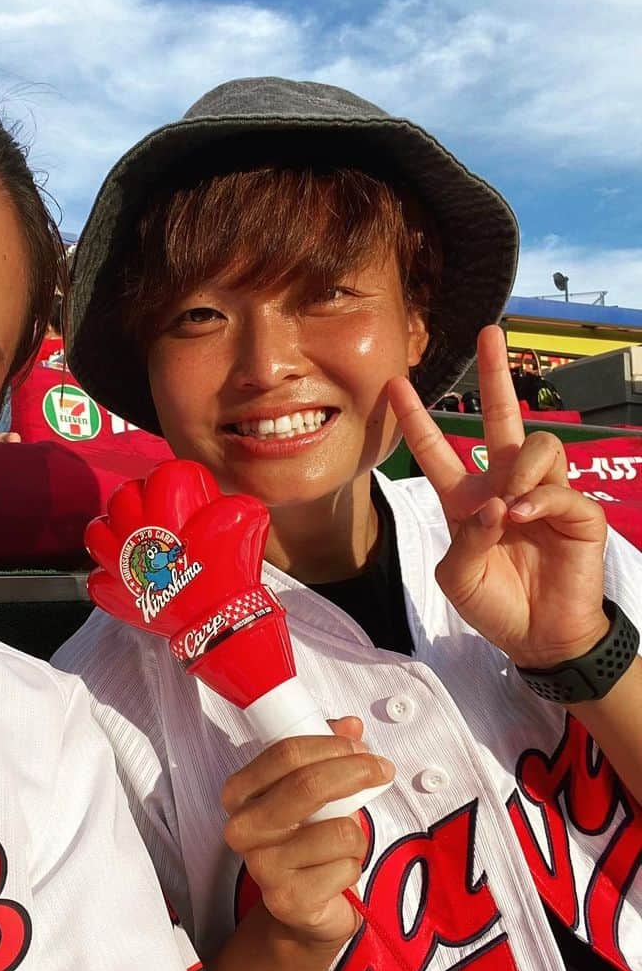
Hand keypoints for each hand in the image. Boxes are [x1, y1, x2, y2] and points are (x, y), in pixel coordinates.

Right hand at [221, 719, 392, 949]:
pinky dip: (353, 867)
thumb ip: (326, 754)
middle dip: (355, 772)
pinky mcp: (288, 899)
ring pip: (338, 831)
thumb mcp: (311, 793)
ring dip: (357, 834)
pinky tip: (337, 873)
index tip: (360, 747)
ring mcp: (262, 865)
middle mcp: (243, 827)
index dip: (331, 745)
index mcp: (240, 793)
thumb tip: (351, 725)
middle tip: (381, 770)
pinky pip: (344, 867)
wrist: (300, 909)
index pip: (286, 753)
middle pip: (308, 785)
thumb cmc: (306, 841)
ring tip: (345, 844)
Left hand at [388, 325, 608, 668]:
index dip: (416, 419)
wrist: (535, 636)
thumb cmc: (492, 604)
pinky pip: (559, 487)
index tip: (394, 385)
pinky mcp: (576, 512)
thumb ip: (464, 537)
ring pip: (537, 444)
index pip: (438, 450)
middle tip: (489, 334)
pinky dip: (539, 498)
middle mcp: (504, 486)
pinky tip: (523, 518)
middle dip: (494, 375)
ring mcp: (542, 494)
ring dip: (520, 465)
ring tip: (510, 501)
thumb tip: (493, 504)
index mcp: (467, 498)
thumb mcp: (456, 575)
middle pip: (501, 418)